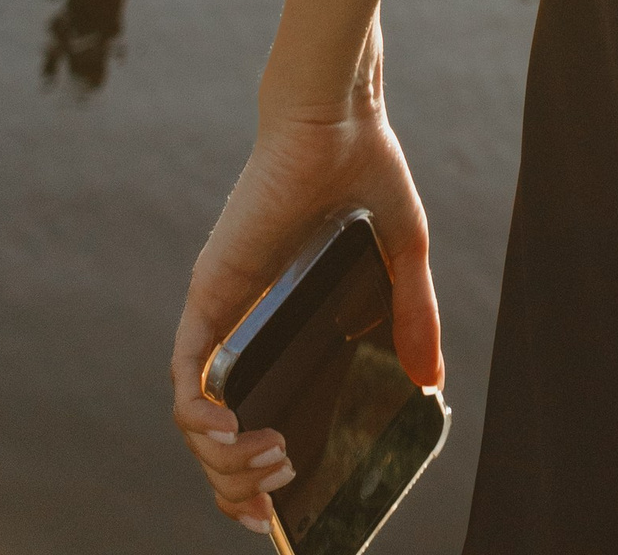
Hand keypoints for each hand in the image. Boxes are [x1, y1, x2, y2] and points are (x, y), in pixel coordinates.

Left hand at [170, 101, 440, 532]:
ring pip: (192, 419)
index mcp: (275, 313)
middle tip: (280, 492)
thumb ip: (413, 312)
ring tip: (271, 467)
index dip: (249, 468)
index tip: (277, 503)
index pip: (244, 409)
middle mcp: (238, 319)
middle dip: (236, 483)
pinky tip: (232, 434)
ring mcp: (220, 309)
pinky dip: (201, 419)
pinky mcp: (211, 293)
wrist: (338, 114)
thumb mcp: (402, 252)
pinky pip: (185, 378)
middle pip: (212, 433)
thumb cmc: (365, 164)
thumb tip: (432, 379)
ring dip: (222, 462)